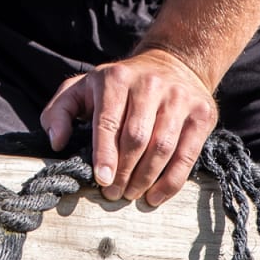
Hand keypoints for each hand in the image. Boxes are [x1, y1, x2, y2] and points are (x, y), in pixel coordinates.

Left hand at [39, 48, 217, 206]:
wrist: (172, 63)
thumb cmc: (118, 84)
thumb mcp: (82, 88)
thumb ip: (60, 112)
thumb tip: (57, 142)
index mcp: (116, 78)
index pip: (108, 121)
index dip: (104, 154)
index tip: (101, 180)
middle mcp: (150, 84)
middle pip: (137, 138)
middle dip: (123, 171)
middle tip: (113, 193)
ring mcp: (179, 98)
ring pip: (162, 147)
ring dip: (146, 178)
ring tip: (132, 194)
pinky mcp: (202, 113)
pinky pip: (187, 154)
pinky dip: (171, 181)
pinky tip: (155, 196)